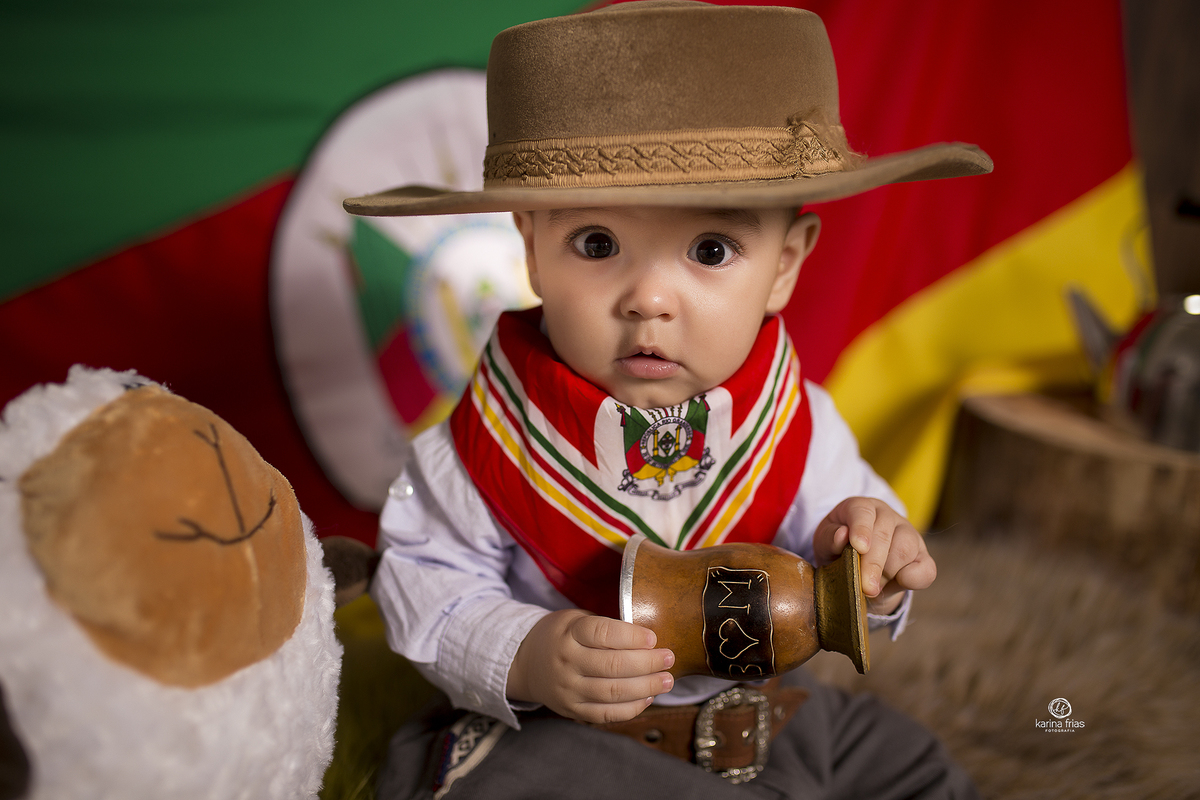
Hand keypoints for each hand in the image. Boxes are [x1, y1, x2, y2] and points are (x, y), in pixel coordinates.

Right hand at [506, 608, 674, 723]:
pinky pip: (606, 714)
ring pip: (613, 692)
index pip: (603, 634)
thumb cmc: (561, 635)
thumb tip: (648, 638)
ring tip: (667, 680)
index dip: (631, 636)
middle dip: (647, 663)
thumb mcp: (575, 619)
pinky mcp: (573, 711)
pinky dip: (631, 708)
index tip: (653, 637)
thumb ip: (605, 627)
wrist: (526, 662)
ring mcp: (568, 690)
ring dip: (646, 687)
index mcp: (568, 634)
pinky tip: (648, 697)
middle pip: (613, 666)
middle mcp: (566, 662)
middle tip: (669, 658)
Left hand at [812, 497, 935, 614]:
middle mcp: (887, 516)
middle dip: (873, 564)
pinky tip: (896, 585)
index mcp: (861, 507)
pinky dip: (913, 580)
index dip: (861, 528)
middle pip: (884, 535)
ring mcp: (908, 534)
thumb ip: (829, 539)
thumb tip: (841, 535)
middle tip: (865, 587)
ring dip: (887, 574)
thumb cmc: (837, 551)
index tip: (859, 548)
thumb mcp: (824, 544)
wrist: (856, 571)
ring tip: (871, 587)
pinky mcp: (922, 557)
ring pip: (905, 550)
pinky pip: (925, 570)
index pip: (863, 511)